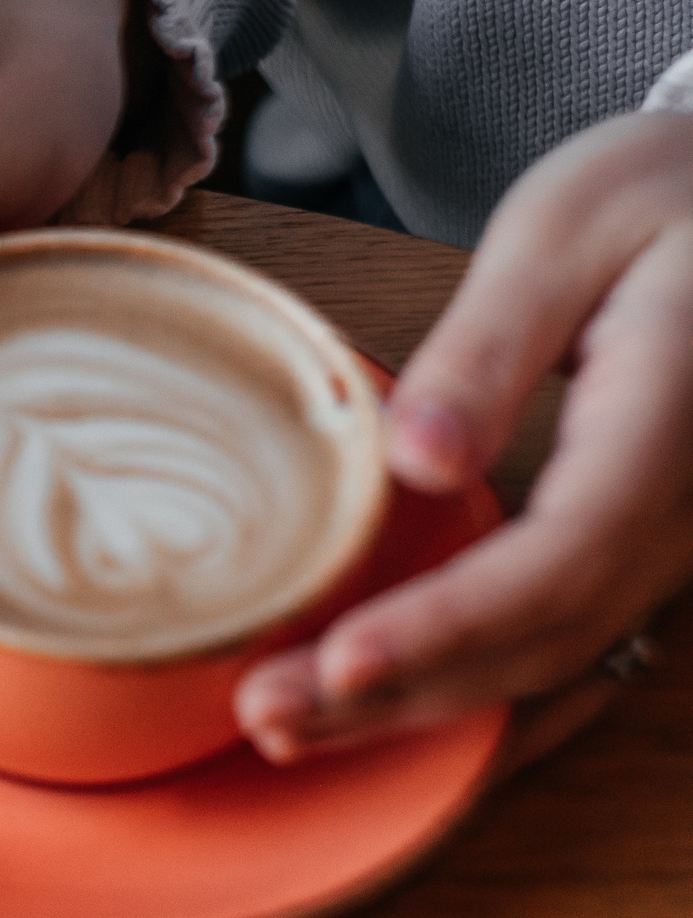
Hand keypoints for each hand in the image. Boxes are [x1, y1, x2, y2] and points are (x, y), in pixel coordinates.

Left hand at [238, 111, 692, 771]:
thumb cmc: (658, 191)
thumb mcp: (566, 226)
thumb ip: (490, 345)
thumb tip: (415, 460)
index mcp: (669, 423)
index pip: (557, 559)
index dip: (445, 628)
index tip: (335, 664)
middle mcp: (685, 507)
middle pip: (543, 637)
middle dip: (401, 693)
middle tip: (266, 715)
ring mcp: (675, 539)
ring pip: (553, 657)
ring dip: (421, 706)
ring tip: (287, 726)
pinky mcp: (642, 545)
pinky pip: (566, 642)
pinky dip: (472, 688)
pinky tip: (376, 711)